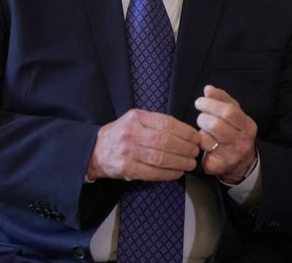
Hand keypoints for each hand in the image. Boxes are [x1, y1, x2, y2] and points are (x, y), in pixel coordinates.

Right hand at [86, 109, 200, 181]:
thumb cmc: (121, 134)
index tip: (196, 137)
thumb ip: (155, 123)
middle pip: (166, 141)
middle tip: (195, 152)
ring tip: (190, 164)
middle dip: (185, 148)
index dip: (185, 131)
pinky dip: (168, 174)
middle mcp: (131, 132)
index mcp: (136, 117)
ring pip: (161, 158)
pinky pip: (152, 173)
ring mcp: (128, 151)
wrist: (95, 150)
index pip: (166, 123)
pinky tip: (177, 173)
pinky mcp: (126, 168)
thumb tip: (186, 132)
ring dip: (180, 162)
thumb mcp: (135, 120)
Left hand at [194, 85, 257, 183]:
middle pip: (215, 124)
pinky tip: (204, 145)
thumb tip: (208, 89)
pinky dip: (199, 147)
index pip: (229, 111)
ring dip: (200, 132)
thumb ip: (222, 99)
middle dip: (202, 118)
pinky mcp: (218, 167)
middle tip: (201, 118)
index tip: (200, 102)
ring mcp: (231, 156)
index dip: (211, 104)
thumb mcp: (235, 114)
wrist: (242, 164)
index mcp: (248, 126)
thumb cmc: (235, 132)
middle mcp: (242, 142)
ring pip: (206, 139)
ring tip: (204, 131)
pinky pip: (200, 152)